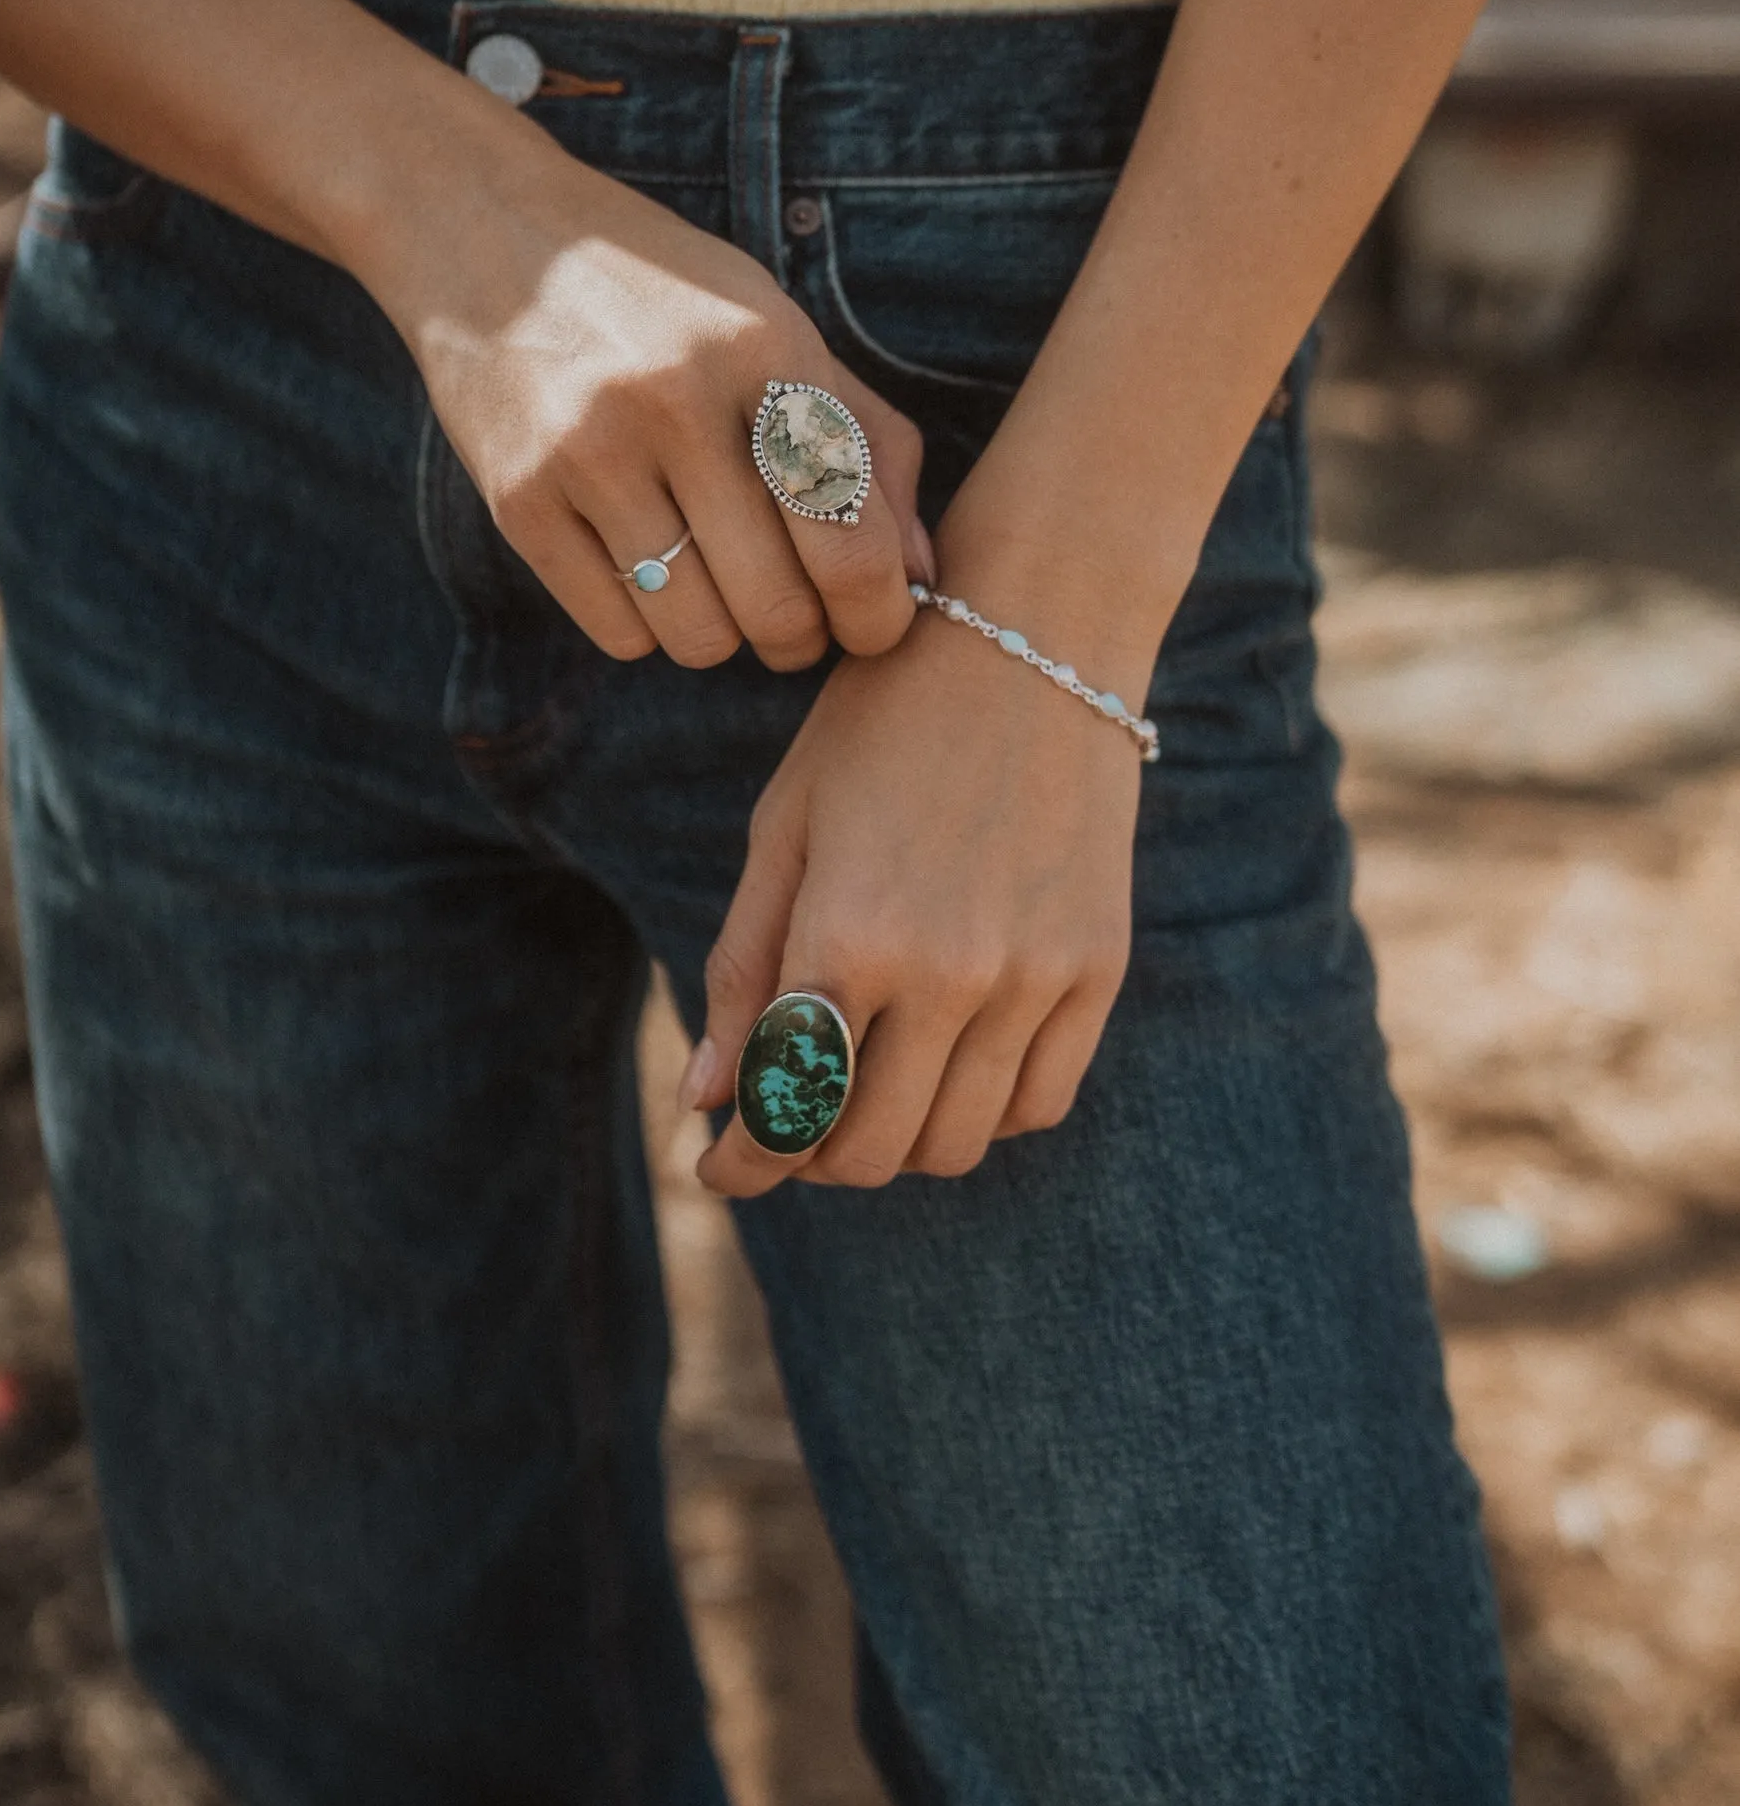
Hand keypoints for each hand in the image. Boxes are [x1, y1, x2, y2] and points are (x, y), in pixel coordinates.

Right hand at [376, 116, 928, 671]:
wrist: (491, 235)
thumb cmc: (667, 298)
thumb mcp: (780, 330)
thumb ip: (868, 443)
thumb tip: (926, 574)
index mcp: (766, 352)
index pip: (850, 539)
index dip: (878, 613)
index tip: (873, 621)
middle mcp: (677, 400)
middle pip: (775, 608)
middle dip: (801, 640)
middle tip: (794, 622)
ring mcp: (589, 451)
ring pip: (695, 636)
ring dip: (722, 638)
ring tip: (715, 587)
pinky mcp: (519, 498)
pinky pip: (616, 631)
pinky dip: (646, 627)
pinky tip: (645, 570)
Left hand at [686, 596, 1145, 1193]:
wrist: (1036, 638)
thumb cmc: (883, 722)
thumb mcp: (784, 829)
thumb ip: (743, 970)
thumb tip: (706, 1102)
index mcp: (847, 935)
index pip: (782, 1112)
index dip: (741, 1164)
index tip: (719, 1167)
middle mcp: (947, 974)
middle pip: (866, 1150)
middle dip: (808, 1158)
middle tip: (788, 1125)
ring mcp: (1034, 977)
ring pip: (955, 1145)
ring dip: (896, 1145)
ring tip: (866, 1093)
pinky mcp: (1099, 970)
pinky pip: (1039, 1102)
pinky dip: (985, 1113)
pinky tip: (949, 1067)